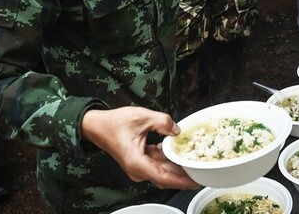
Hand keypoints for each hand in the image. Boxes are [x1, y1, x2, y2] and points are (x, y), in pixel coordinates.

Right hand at [81, 107, 197, 189]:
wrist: (97, 126)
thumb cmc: (114, 123)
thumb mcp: (141, 117)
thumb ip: (162, 122)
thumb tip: (177, 130)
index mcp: (137, 163)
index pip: (164, 177)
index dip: (182, 180)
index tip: (196, 180)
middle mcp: (138, 170)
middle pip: (166, 175)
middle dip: (184, 172)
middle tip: (201, 167)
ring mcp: (139, 167)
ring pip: (162, 169)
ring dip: (177, 165)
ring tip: (194, 158)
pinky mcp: (140, 162)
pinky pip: (157, 163)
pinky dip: (168, 158)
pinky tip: (178, 150)